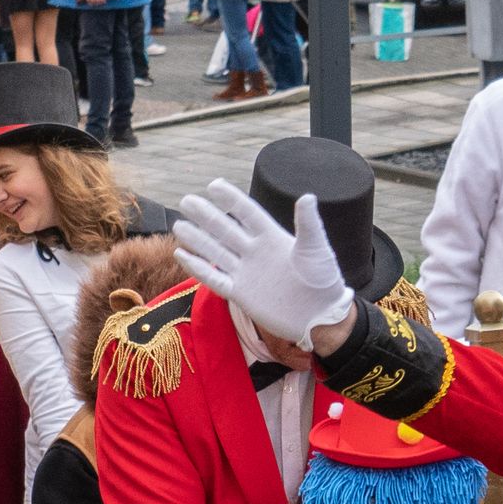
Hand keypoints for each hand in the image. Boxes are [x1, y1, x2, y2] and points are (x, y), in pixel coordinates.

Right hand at [173, 179, 356, 352]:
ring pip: (216, 251)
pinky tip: (182, 256)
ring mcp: (246, 272)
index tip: (213, 185)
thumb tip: (307, 196)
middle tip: (186, 201)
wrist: (321, 318)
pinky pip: (215, 279)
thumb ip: (309, 224)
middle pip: (225, 229)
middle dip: (206, 216)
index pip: (247, 213)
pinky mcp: (241, 294)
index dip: (231, 199)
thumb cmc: (323, 281)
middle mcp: (255, 251)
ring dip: (197, 239)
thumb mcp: (317, 249)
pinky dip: (199, 269)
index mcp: (272, 236)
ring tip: (179, 226)